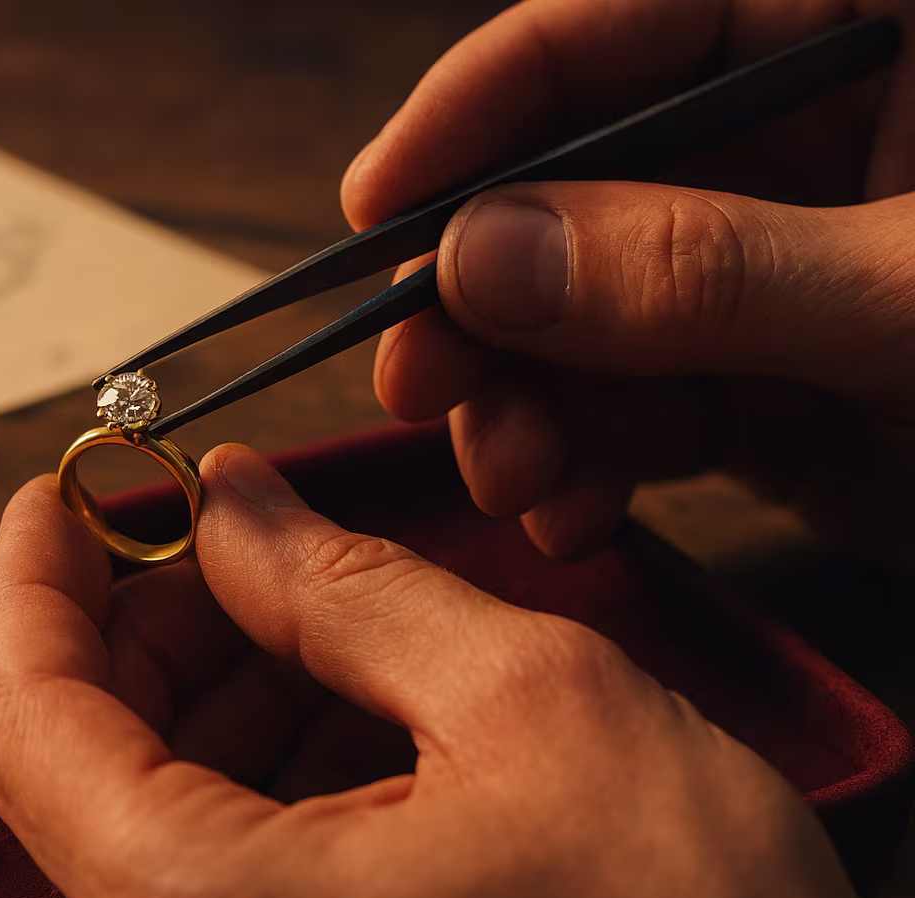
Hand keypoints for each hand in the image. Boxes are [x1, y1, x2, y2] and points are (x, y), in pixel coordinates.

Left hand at [0, 444, 912, 897]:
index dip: (32, 581)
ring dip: (218, 694)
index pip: (31, 718)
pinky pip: (221, 885)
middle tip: (238, 538)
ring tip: (324, 612)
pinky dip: (262, 779)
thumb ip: (347, 584)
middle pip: (83, 763)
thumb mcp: (530, 705)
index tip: (64, 492)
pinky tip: (354, 714)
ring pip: (154, 818)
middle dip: (150, 627)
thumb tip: (232, 505)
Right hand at [341, 0, 914, 563]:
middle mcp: (793, 135)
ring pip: (580, 318)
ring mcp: (768, 266)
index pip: (611, 30)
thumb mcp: (911, 296)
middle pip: (566, 188)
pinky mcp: (764, 381)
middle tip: (420, 383)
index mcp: (853, 25)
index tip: (372, 213)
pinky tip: (574, 514)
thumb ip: (700, 268)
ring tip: (515, 479)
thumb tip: (481, 259)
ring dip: (524, 407)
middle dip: (484, 303)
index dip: (473, 112)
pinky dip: (589, 466)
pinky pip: (635, 411)